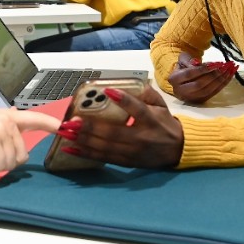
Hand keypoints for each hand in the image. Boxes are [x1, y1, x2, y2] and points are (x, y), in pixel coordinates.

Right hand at [0, 108, 58, 173]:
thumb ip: (6, 132)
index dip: (50, 125)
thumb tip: (21, 140)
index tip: (65, 128)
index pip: (34, 119)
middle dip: (4, 160)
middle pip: (21, 154)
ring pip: (10, 162)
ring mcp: (0, 129)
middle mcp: (6, 119)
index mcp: (5, 115)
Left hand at [64, 86, 183, 167]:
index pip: (138, 110)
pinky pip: (103, 158)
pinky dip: (85, 154)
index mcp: (152, 121)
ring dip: (83, 140)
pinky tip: (70, 148)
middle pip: (114, 133)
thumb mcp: (162, 105)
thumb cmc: (165, 124)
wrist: (178, 150)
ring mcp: (132, 152)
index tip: (108, 92)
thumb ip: (147, 93)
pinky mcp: (126, 162)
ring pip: (105, 147)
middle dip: (90, 127)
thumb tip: (129, 82)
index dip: (124, 101)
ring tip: (65, 133)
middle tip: (71, 120)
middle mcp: (141, 138)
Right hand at [167, 51, 234, 103]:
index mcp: (174, 79)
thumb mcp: (183, 59)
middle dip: (213, 76)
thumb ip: (188, 60)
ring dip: (220, 80)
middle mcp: (180, 91)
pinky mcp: (200, 101)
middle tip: (224, 67)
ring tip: (229, 70)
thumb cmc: (184, 65)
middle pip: (199, 85)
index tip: (215, 63)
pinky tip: (229, 76)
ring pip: (207, 91)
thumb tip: (198, 64)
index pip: (189, 74)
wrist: (183, 77)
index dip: (202, 69)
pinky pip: (213, 93)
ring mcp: (190, 98)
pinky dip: (223, 85)